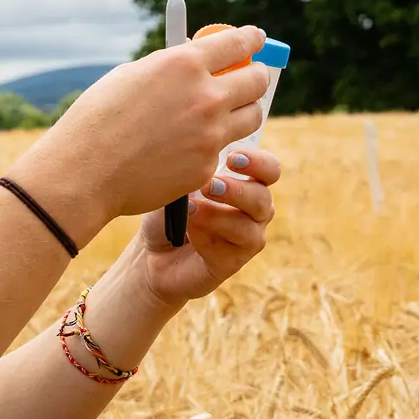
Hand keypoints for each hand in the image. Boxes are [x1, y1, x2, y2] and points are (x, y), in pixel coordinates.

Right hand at [7, 27, 269, 239]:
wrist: (86, 171)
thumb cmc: (98, 118)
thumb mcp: (133, 75)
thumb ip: (171, 68)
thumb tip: (195, 63)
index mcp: (184, 64)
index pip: (237, 43)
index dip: (251, 39)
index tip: (256, 39)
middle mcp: (206, 96)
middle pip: (256, 80)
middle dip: (256, 75)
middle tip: (251, 76)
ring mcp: (210, 134)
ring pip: (253, 116)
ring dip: (244, 110)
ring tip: (228, 111)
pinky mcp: (207, 166)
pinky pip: (223, 149)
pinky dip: (212, 145)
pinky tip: (189, 146)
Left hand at [129, 145, 281, 305]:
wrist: (149, 251)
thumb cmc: (168, 208)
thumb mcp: (177, 181)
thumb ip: (197, 168)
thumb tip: (203, 156)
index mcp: (247, 183)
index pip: (269, 169)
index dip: (257, 162)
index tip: (231, 158)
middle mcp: (254, 210)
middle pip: (263, 197)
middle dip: (237, 190)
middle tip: (210, 186)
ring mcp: (247, 238)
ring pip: (249, 225)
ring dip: (218, 215)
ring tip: (191, 208)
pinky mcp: (233, 262)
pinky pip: (231, 249)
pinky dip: (207, 236)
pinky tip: (188, 230)